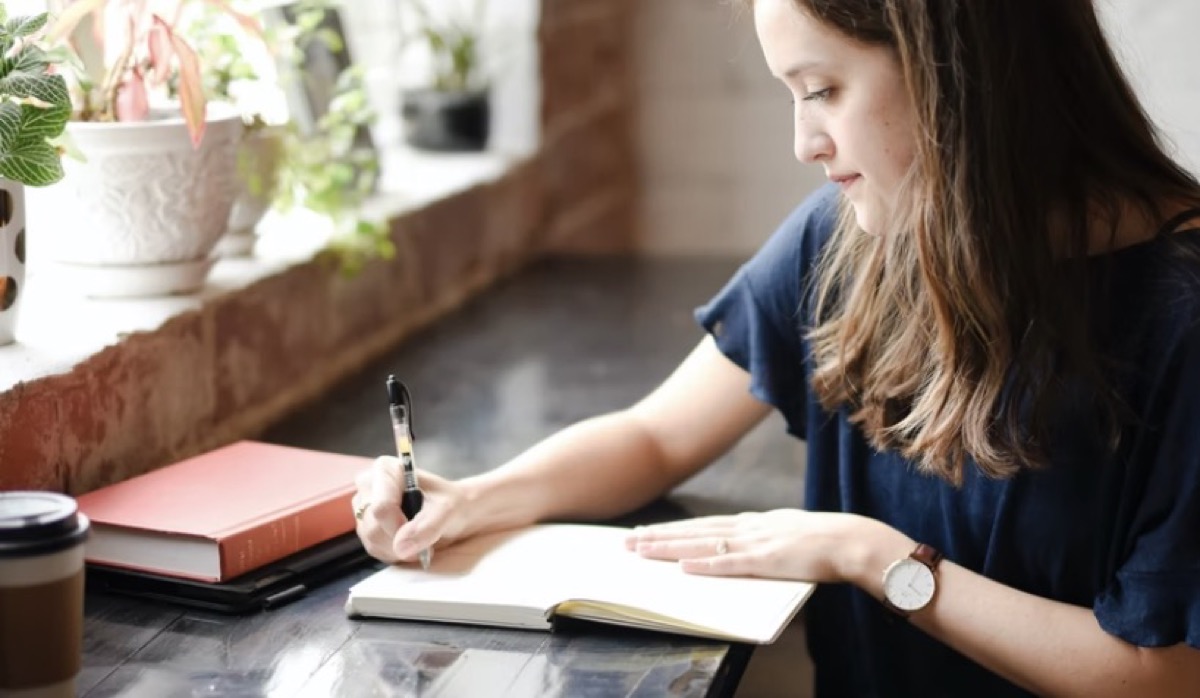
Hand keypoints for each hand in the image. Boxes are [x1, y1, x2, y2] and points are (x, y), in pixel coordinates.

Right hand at [352, 456, 470, 563]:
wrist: (452, 513)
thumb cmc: (450, 503)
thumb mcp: (448, 510)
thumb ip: (428, 526)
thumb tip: (401, 546)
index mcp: (385, 470)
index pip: (381, 507)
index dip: (399, 527)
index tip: (420, 532)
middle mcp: (368, 486)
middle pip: (373, 527)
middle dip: (401, 540)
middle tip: (426, 538)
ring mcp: (363, 508)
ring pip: (372, 541)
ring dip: (400, 549)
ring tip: (421, 539)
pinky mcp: (365, 528)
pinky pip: (375, 549)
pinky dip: (395, 553)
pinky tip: (410, 543)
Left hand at [626, 509, 907, 583]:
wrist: (852, 541)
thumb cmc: (825, 543)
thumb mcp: (787, 535)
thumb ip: (764, 540)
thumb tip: (746, 549)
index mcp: (754, 523)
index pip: (704, 525)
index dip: (674, 529)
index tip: (647, 532)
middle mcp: (748, 528)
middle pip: (694, 531)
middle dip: (659, 536)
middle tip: (627, 542)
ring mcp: (756, 543)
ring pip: (703, 544)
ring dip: (670, 548)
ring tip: (642, 551)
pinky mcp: (767, 560)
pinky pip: (730, 564)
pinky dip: (705, 564)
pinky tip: (683, 566)